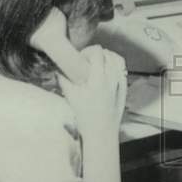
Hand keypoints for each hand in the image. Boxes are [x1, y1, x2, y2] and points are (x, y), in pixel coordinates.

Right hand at [30, 8, 127, 143]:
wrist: (101, 131)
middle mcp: (111, 78)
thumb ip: (63, 80)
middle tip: (88, 61)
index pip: (98, 52)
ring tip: (99, 65)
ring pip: (118, 60)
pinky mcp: (124, 89)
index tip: (81, 57)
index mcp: (98, 77)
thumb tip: (57, 71)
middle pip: (108, 54)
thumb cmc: (85, 116)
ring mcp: (120, 83)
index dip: (88, 50)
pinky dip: (116, 67)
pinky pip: (122, 71)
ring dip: (108, 58)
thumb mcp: (71, 97)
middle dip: (97, 54)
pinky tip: (108, 73)